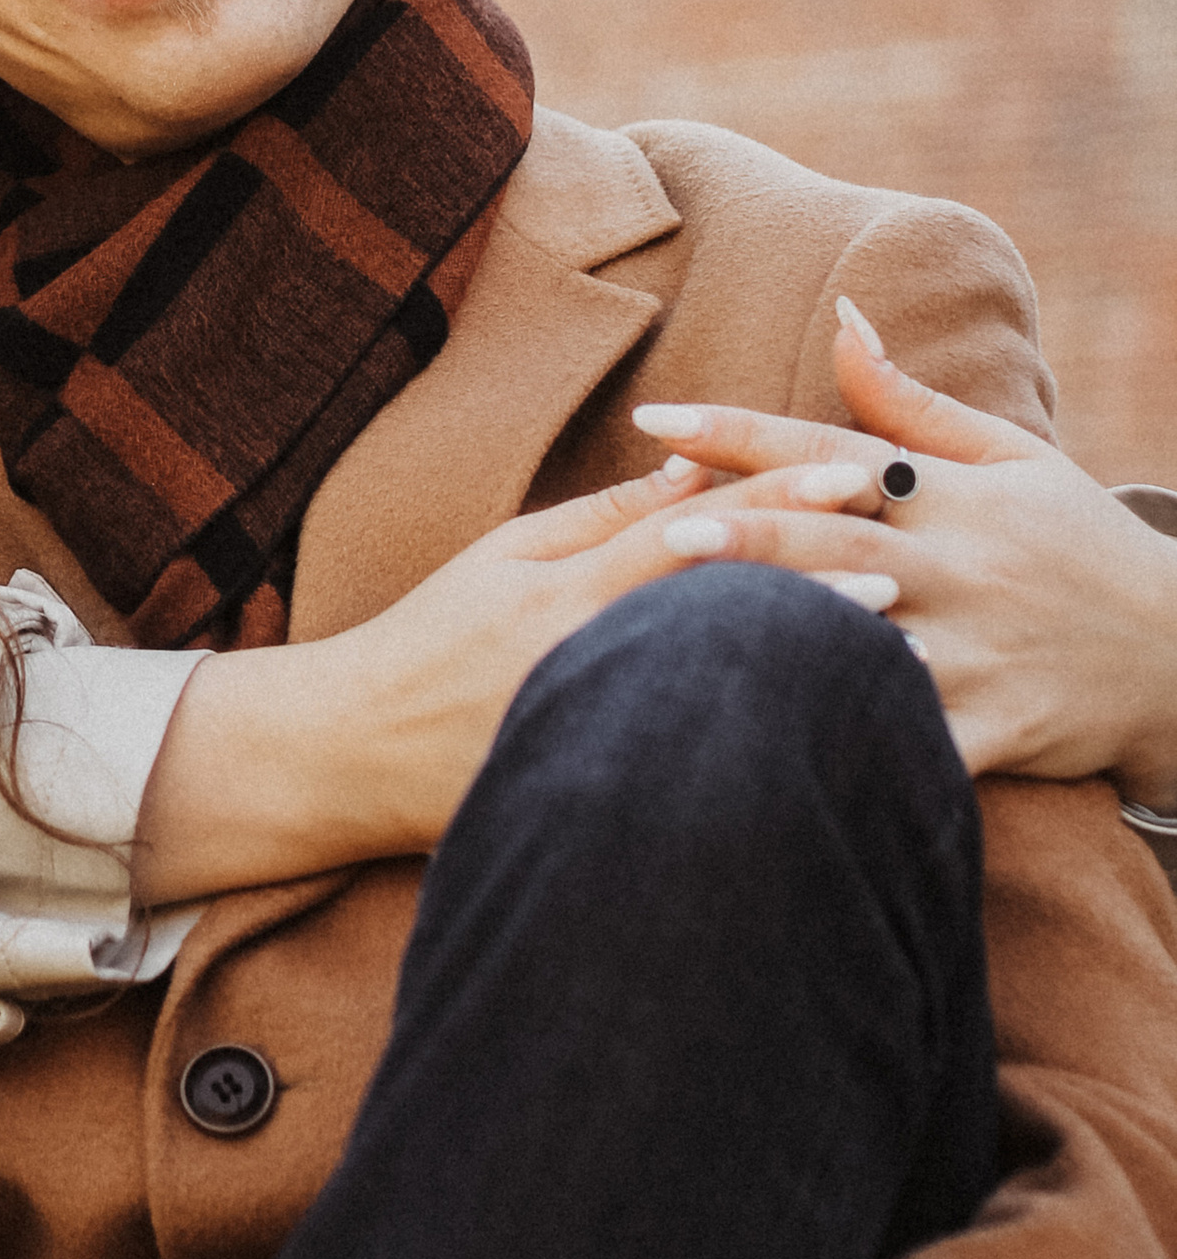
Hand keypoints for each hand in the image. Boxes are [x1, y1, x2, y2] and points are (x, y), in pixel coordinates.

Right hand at [139, 454, 908, 891]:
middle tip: (911, 569)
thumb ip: (600, 515)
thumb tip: (697, 470)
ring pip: (712, 691)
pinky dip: (752, 748)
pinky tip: (814, 747)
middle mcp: (587, 655)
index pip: (690, 529)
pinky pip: (686, 764)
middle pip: (719, 613)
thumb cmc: (428, 639)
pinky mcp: (586, 788)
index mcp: (565, 587)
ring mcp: (590, 728)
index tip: (855, 471)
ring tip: (892, 658)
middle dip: (815, 586)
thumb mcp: (503, 554)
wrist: (345, 754)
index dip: (777, 496)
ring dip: (800, 669)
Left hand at [635, 301, 1176, 801]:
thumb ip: (908, 403)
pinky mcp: (997, 727)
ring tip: (692, 641)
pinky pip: (917, 737)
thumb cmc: (1076, 543)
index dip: (742, 433)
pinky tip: (788, 744)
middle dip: (753, 537)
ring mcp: (979, 649)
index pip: (832, 450)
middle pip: (841, 545)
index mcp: (954, 495)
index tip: (656, 420)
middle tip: (664, 531)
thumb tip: (840, 317)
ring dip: (790, 641)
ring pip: (870, 644)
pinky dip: (860, 740)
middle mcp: (960, 566)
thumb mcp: (1011, 457)